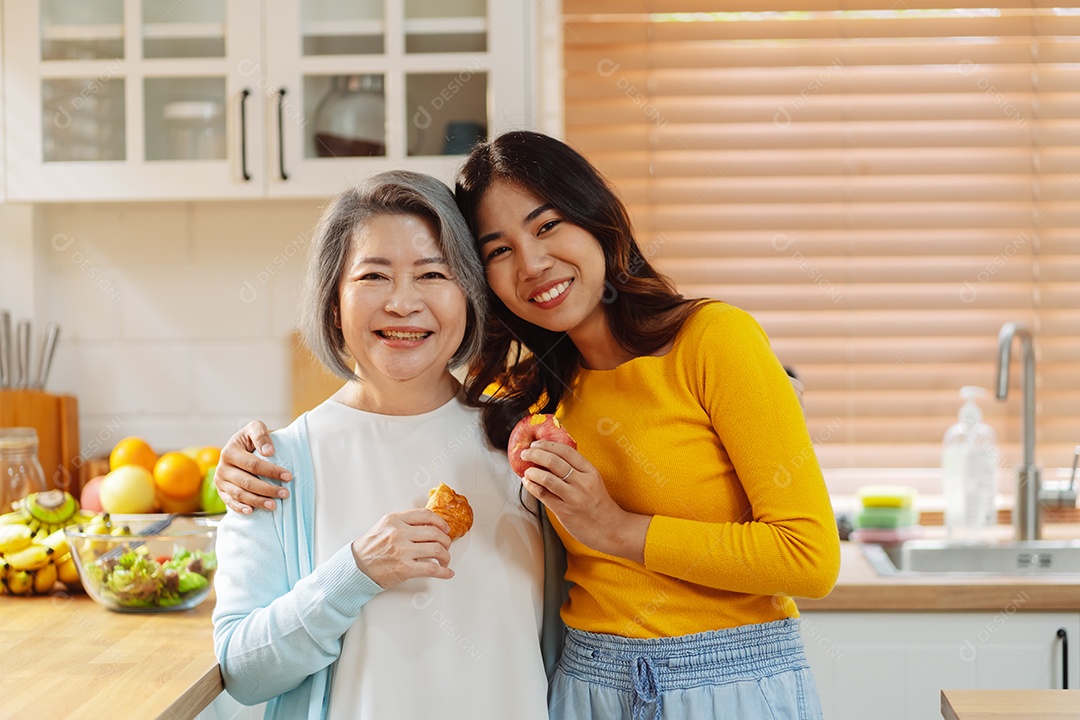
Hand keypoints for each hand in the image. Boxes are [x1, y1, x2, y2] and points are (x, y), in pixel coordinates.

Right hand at [215, 420, 292, 513]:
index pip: (253, 464)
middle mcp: (222, 467)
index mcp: (230, 451)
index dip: (271, 471)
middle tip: (285, 494)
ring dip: (257, 501)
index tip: (288, 476)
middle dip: (267, 489)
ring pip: (239, 494)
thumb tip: (269, 452)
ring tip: (274, 505)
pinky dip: (240, 508)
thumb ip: (261, 435)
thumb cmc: (252, 438)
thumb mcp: (256, 429)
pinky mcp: (221, 491)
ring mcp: (220, 480)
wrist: (241, 447)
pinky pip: (229, 502)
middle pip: (246, 481)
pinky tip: (251, 511)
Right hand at [352, 509, 454, 587]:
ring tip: (445, 559)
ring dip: (446, 555)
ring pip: (437, 549)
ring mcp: (402, 551)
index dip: (440, 522)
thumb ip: (404, 522)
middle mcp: (399, 533)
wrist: (356, 567)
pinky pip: (432, 569)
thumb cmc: (369, 548)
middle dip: (446, 540)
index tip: (445, 528)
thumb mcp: (384, 526)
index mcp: (395, 520)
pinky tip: (447, 573)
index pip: (426, 515)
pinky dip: (443, 572)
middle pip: (435, 532)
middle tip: (446, 545)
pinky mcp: (405, 568)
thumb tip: (428, 525)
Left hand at [519, 441, 650, 563]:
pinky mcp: (565, 511)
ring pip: (547, 478)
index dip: (548, 445)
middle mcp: (583, 482)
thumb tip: (550, 457)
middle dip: (535, 454)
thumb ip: (576, 469)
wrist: (610, 528)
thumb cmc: (599, 504)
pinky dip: (532, 486)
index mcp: (590, 471)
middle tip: (526, 453)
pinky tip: (528, 482)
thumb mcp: (593, 481)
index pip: (566, 451)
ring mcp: (574, 497)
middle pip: (554, 461)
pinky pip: (544, 495)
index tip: (537, 443)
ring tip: (527, 470)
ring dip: (532, 471)